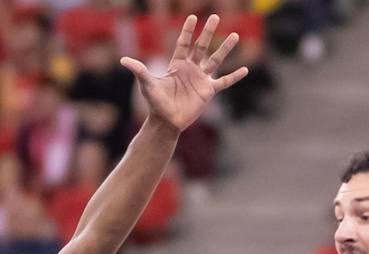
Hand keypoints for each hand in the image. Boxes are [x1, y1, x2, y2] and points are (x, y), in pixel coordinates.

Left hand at [126, 15, 248, 132]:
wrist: (166, 122)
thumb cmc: (156, 103)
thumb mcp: (147, 85)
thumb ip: (139, 70)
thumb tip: (123, 60)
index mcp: (178, 65)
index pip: (184, 43)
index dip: (187, 31)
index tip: (192, 17)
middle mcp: (191, 69)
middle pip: (201, 46)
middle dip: (207, 32)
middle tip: (214, 16)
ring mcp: (201, 79)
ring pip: (215, 60)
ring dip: (225, 49)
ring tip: (235, 35)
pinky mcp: (208, 91)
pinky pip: (224, 82)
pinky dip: (234, 76)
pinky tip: (245, 69)